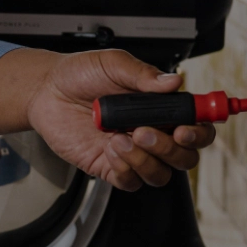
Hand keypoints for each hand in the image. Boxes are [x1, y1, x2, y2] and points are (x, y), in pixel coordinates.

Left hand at [0, 49, 216, 190]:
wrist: (46, 91)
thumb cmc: (80, 75)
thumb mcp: (112, 64)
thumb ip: (142, 74)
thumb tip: (173, 81)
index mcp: (161, 107)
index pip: (198, 125)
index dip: (201, 131)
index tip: (186, 128)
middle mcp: (152, 132)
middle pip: (185, 157)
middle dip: (171, 149)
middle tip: (145, 132)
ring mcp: (133, 152)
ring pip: (160, 174)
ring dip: (144, 159)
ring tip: (120, 138)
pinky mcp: (111, 167)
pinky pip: (131, 182)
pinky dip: (124, 169)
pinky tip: (109, 149)